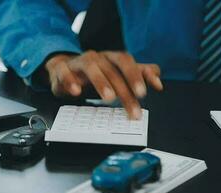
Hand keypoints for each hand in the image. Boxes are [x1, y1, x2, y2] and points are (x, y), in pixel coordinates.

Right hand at [45, 51, 162, 118]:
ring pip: (91, 67)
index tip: (146, 92)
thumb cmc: (97, 73)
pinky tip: (76, 92)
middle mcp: (97, 58)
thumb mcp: (119, 74)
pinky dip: (70, 81)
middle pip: (112, 69)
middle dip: (124, 88)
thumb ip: (140, 75)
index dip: (137, 75)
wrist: (65, 68)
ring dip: (101, 82)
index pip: (126, 62)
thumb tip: (158, 82)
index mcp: (112, 58)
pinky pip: (64, 72)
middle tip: (133, 105)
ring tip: (109, 98)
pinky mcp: (62, 70)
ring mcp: (79, 62)